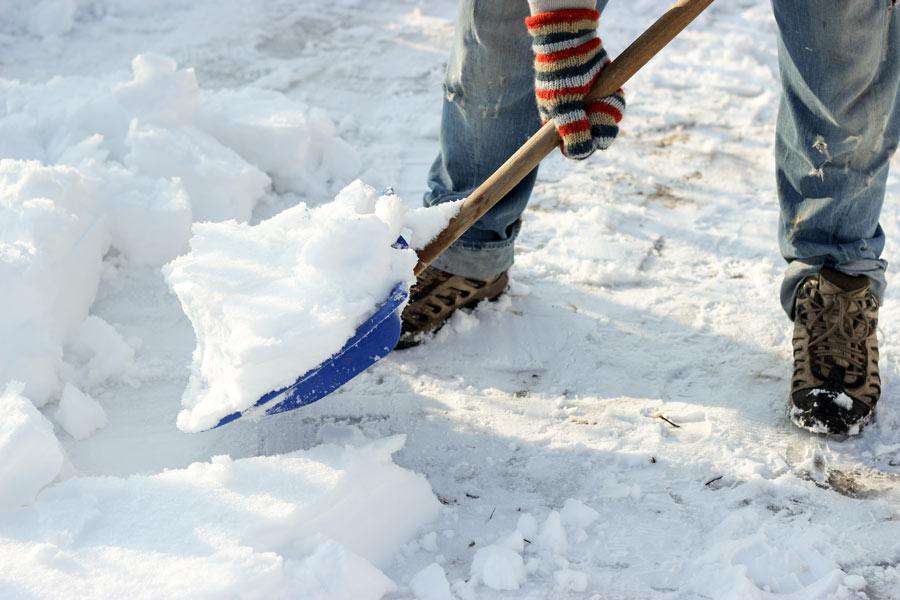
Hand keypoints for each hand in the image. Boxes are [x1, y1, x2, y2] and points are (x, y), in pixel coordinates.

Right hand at [526, 8, 624, 159]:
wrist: (572, 40)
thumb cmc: (562, 74)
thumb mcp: (562, 104)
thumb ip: (572, 130)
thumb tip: (580, 153)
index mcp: (559, 126)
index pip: (574, 149)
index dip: (583, 147)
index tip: (588, 140)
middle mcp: (576, 119)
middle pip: (596, 140)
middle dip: (600, 127)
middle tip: (596, 109)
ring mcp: (591, 107)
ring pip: (609, 124)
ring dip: (609, 111)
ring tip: (602, 97)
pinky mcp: (605, 95)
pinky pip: (617, 107)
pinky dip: (616, 101)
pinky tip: (611, 91)